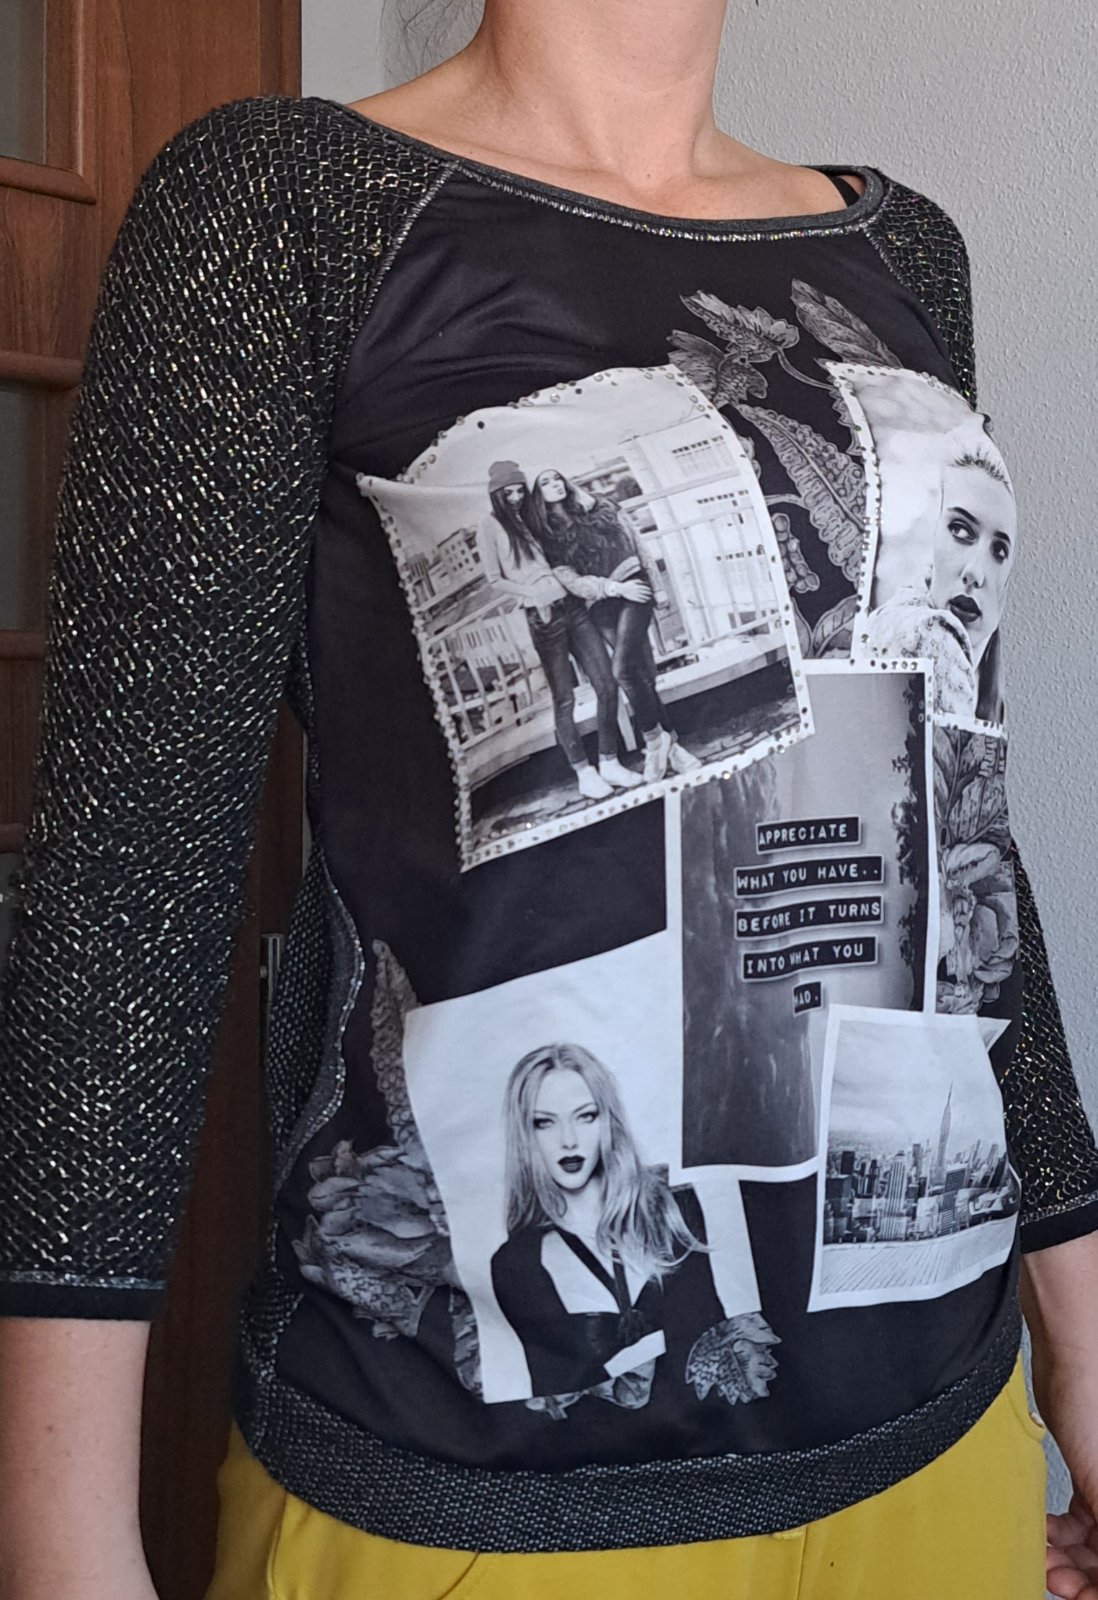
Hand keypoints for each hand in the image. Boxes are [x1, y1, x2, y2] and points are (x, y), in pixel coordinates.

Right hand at [611, 578, 651, 603]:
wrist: (621, 589)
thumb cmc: (627, 584)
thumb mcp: (633, 581)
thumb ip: (640, 581)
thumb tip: (645, 582)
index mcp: (638, 586)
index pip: (646, 588)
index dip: (649, 589)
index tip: (651, 590)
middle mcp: (638, 591)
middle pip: (645, 592)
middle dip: (649, 593)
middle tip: (652, 594)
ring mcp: (636, 595)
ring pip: (643, 597)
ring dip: (647, 598)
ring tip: (650, 598)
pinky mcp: (633, 598)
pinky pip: (640, 600)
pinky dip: (643, 601)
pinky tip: (645, 601)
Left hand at [1039, 1359, 1097, 1597]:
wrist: (1069, 1358)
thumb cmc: (1093, 1404)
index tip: (1079, 1595)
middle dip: (1083, 1575)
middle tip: (1054, 1578)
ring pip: (1093, 1544)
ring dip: (1067, 1557)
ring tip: (1042, 1556)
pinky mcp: (1090, 1474)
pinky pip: (1079, 1521)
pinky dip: (1059, 1533)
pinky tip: (1043, 1534)